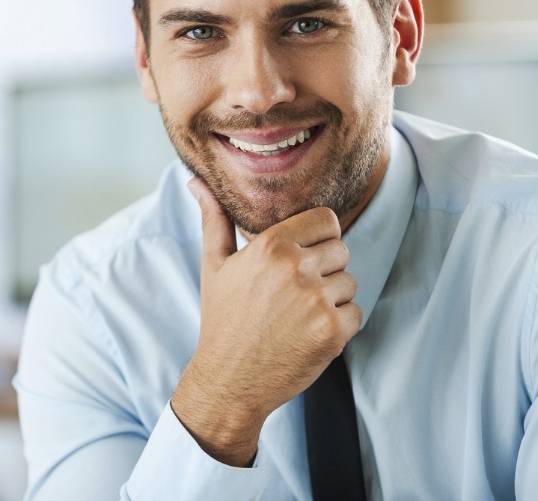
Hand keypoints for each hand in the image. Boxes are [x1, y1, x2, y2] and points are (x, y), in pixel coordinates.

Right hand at [171, 178, 361, 465]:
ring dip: (332, 297)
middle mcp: (296, 267)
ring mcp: (317, 300)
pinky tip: (309, 333)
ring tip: (300, 314)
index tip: (304, 256)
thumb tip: (195, 182)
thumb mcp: (214, 265)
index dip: (319, 237)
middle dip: (325, 268)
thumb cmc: (223, 319)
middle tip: (297, 292)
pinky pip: (356, 312)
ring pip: (350, 282)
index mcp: (271, 245)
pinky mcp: (333, 331)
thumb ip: (214, 219)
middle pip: (341, 249)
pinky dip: (339, 325)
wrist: (228, 381)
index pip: (326, 219)